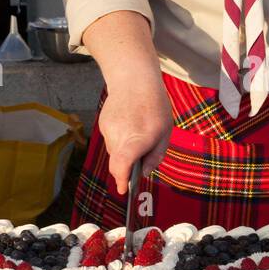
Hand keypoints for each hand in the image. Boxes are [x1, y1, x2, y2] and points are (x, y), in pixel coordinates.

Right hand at [99, 76, 172, 194]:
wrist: (133, 79)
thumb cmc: (154, 105)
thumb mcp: (164, 132)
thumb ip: (155, 156)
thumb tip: (145, 173)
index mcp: (135, 141)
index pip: (122, 167)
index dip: (122, 180)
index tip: (124, 190)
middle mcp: (118, 137)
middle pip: (117, 162)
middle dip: (127, 167)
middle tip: (140, 159)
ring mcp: (108, 130)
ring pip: (114, 151)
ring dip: (125, 150)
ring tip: (138, 132)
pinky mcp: (103, 124)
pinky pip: (112, 139)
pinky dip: (120, 138)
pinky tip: (129, 124)